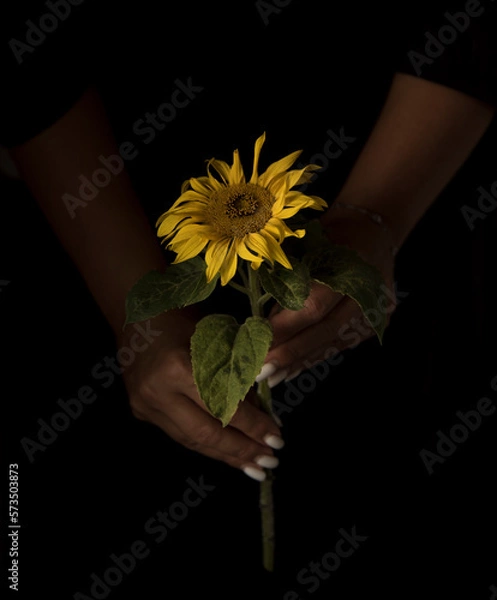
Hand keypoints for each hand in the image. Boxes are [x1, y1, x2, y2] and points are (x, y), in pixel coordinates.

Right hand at [119, 308, 283, 479]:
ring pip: (191, 441)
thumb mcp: (217, 340)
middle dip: (241, 450)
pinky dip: (206, 445)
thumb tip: (264, 415)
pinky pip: (180, 434)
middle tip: (270, 461)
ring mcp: (146, 405)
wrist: (137, 317)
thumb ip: (238, 377)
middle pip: (205, 434)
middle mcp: (157, 392)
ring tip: (254, 465)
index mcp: (177, 368)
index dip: (252, 426)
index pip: (222, 407)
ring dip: (225, 455)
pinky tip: (227, 452)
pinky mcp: (141, 412)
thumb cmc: (183, 321)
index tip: (276, 437)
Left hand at [258, 210, 397, 386]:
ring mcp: (375, 312)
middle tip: (260, 372)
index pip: (314, 305)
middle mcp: (368, 293)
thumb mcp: (306, 246)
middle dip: (290, 353)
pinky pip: (338, 345)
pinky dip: (313, 357)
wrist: (372, 231)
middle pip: (325, 331)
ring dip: (300, 362)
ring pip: (332, 343)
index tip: (257, 342)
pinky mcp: (374, 325)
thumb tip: (263, 322)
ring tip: (271, 378)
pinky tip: (292, 370)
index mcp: (351, 265)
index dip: (285, 328)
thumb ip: (288, 282)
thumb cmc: (330, 233)